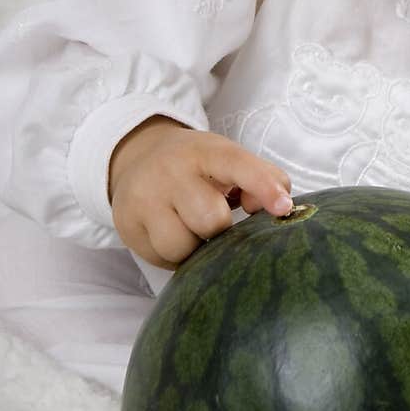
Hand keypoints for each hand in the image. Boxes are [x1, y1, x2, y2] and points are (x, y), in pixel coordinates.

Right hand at [109, 121, 292, 269]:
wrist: (138, 157)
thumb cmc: (198, 166)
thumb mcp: (229, 159)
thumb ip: (262, 179)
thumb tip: (275, 209)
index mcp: (205, 151)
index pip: (237, 165)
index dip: (263, 186)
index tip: (283, 208)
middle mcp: (170, 170)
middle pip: (210, 219)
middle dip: (220, 228)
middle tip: (215, 220)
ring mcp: (144, 197)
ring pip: (182, 246)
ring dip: (196, 247)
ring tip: (192, 229)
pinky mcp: (127, 224)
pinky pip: (161, 259)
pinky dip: (175, 256)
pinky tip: (173, 235)